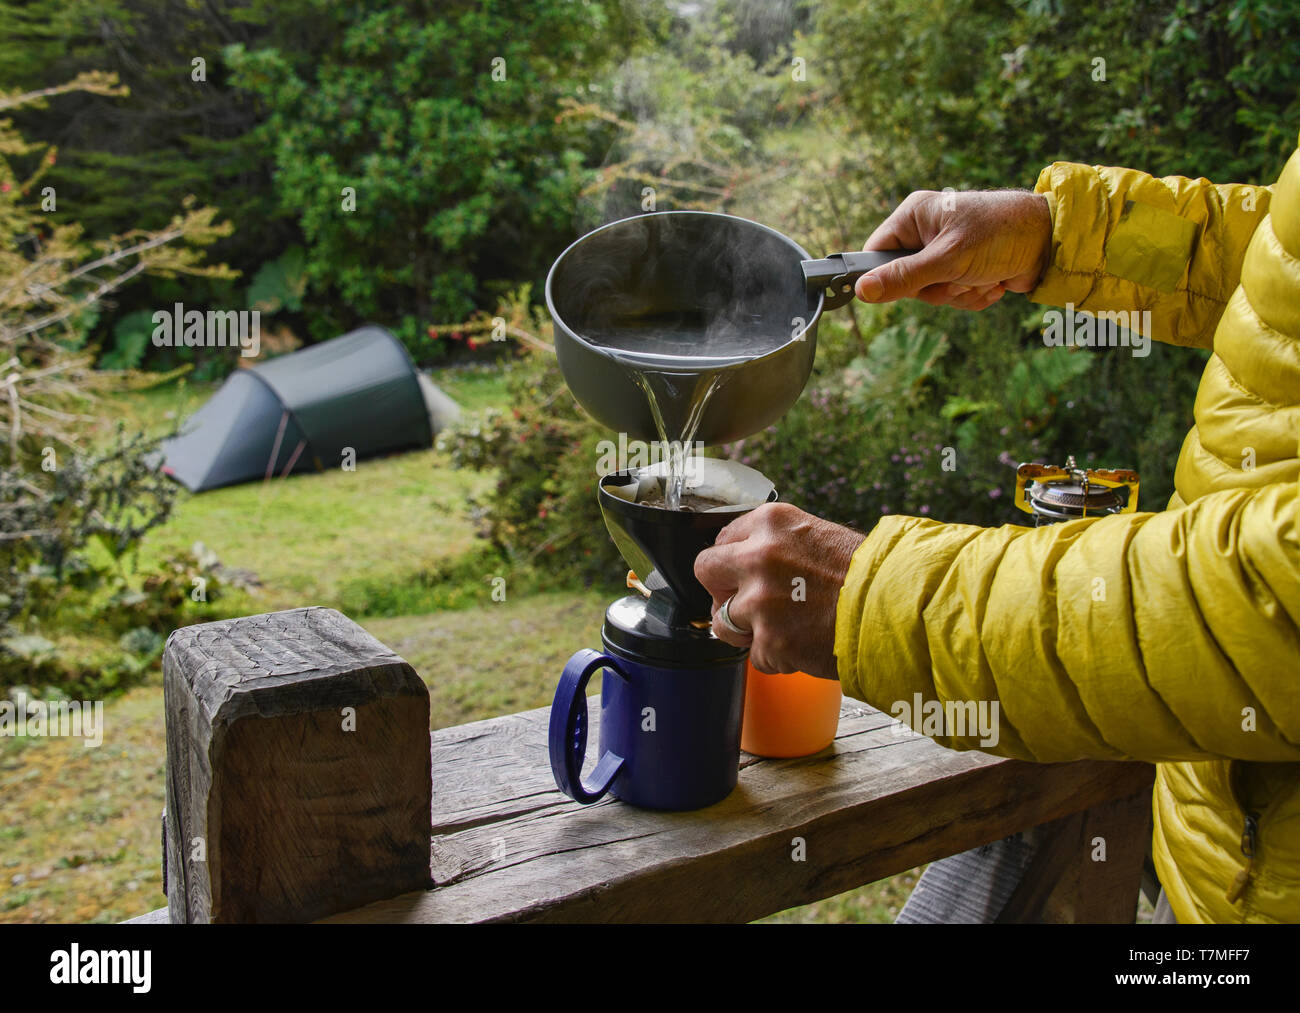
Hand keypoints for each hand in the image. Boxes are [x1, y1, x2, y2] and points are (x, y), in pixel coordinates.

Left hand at [693, 502, 865, 679]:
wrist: (897, 607)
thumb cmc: (864, 573)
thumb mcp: (815, 534)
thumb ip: (774, 543)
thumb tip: (741, 558)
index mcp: (769, 524)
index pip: (722, 539)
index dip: (733, 561)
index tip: (745, 574)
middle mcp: (758, 557)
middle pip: (705, 570)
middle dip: (721, 588)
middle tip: (746, 600)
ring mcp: (760, 601)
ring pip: (721, 621)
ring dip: (746, 630)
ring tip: (780, 628)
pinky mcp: (770, 641)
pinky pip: (755, 656)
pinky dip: (776, 657)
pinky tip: (802, 644)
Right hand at [856, 189, 1051, 309]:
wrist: (1051, 241)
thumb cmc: (999, 235)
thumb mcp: (947, 259)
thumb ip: (904, 277)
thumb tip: (862, 291)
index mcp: (914, 216)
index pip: (876, 252)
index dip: (885, 275)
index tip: (905, 287)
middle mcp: (926, 233)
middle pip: (904, 281)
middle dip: (935, 288)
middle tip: (958, 276)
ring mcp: (945, 253)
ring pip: (931, 294)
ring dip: (959, 294)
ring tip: (982, 276)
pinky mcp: (964, 271)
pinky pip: (953, 298)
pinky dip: (973, 297)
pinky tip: (992, 281)